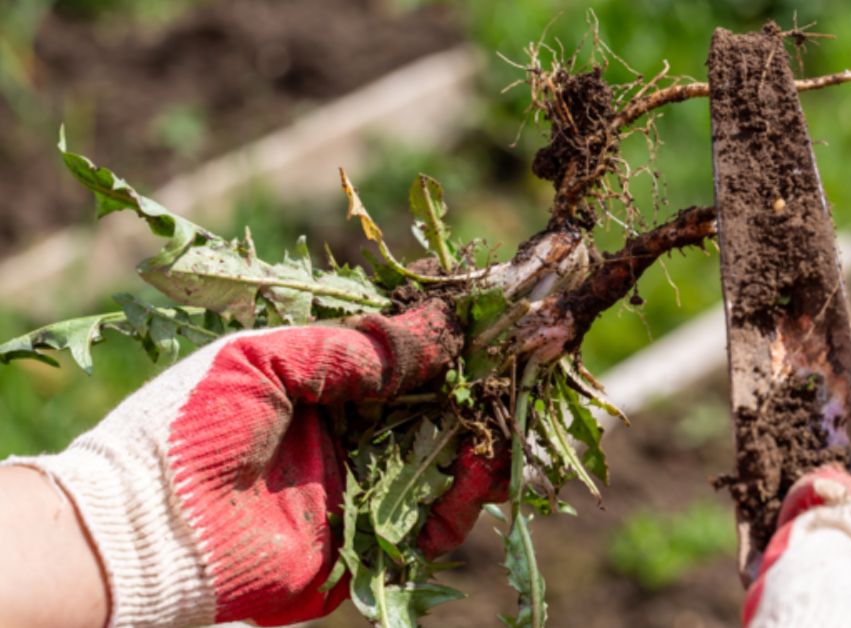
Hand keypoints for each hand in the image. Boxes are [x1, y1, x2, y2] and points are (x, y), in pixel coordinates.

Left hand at [1, 300, 507, 627]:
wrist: (147, 526)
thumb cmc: (190, 426)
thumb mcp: (265, 360)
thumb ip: (351, 348)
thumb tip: (438, 332)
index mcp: (328, 387)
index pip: (408, 361)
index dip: (453, 345)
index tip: (497, 323)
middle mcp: (354, 433)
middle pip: (439, 409)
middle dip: (483, 390)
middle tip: (532, 367)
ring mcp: (363, 487)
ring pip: (446, 463)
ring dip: (485, 443)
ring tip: (507, 424)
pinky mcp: (367, 540)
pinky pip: (431, 521)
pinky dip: (463, 499)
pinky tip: (480, 470)